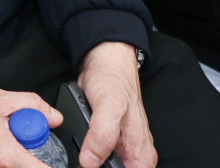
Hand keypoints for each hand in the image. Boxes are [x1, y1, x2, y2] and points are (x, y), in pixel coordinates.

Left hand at [77, 42, 153, 167]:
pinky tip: (79, 151)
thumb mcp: (109, 106)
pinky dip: (86, 157)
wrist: (104, 62)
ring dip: (89, 163)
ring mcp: (119, 150)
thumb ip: (102, 135)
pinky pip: (96, 160)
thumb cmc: (113, 80)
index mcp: (140, 154)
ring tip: (79, 153)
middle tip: (82, 158)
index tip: (89, 166)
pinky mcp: (105, 143)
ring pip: (103, 167)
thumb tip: (90, 162)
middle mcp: (133, 155)